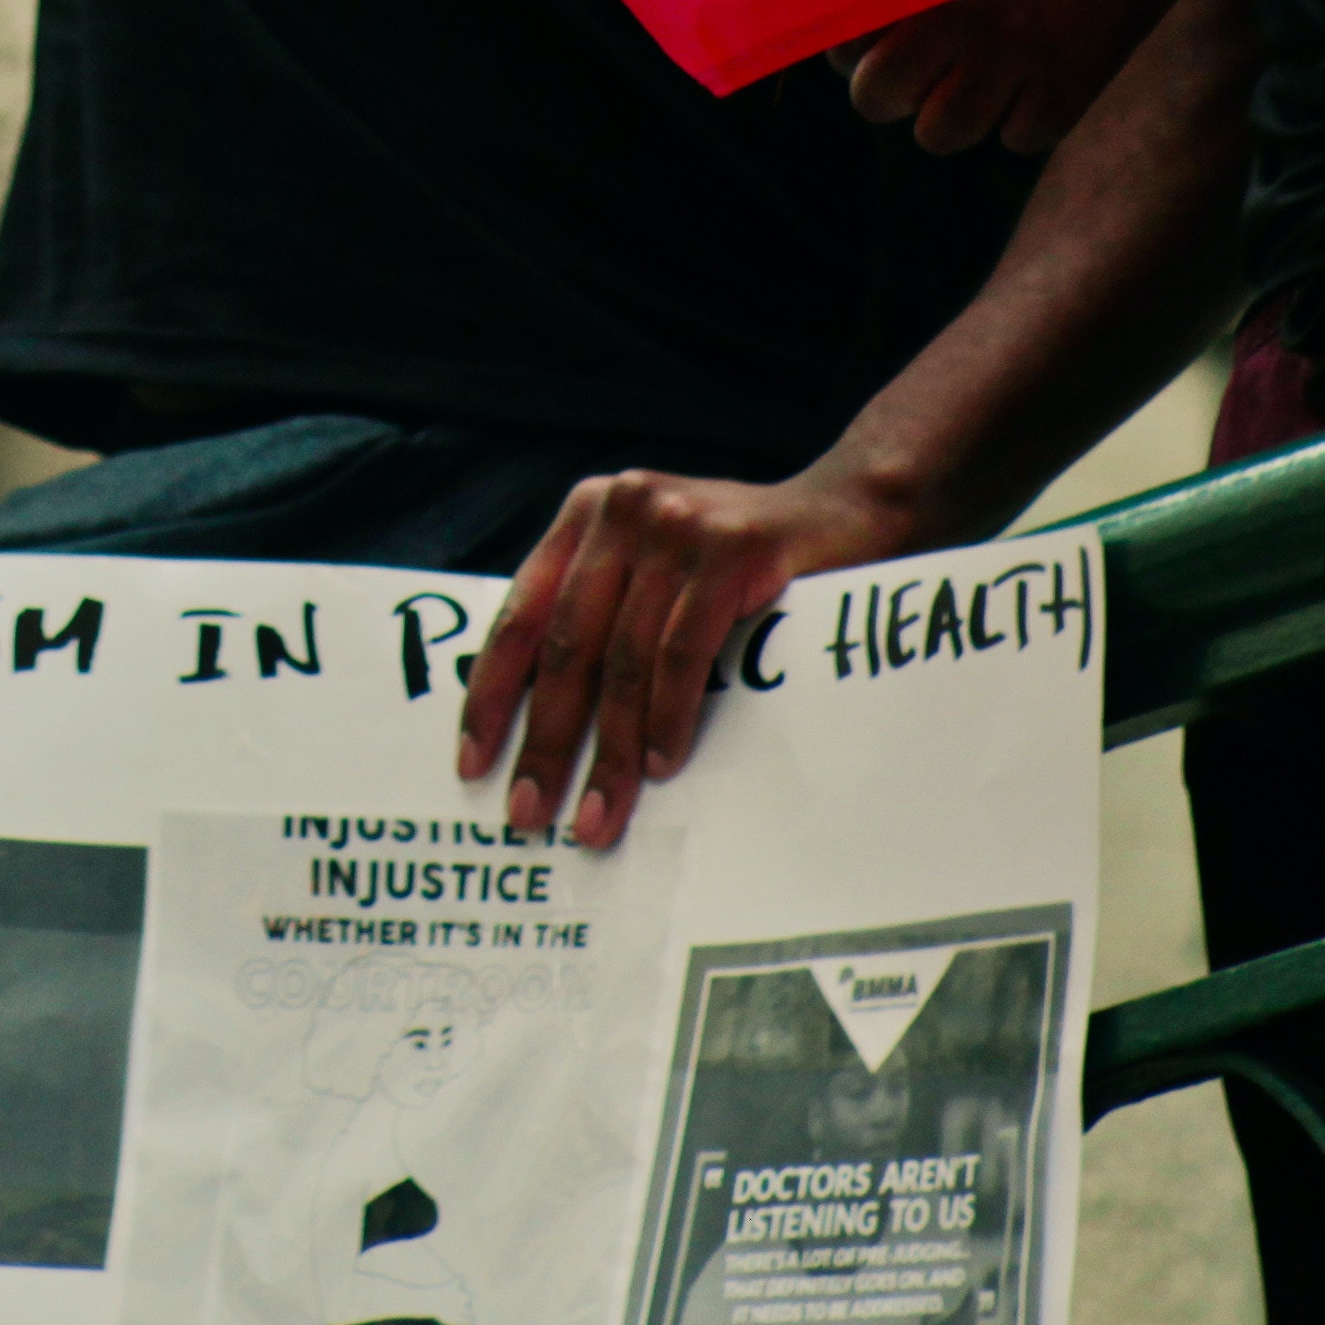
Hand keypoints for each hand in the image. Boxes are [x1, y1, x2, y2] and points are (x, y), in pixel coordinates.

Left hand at [451, 465, 917, 849]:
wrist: (851, 512)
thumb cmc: (741, 562)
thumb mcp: (655, 569)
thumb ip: (602, 614)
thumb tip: (540, 722)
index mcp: (585, 517)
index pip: (519, 616)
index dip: (492, 695)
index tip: (473, 764)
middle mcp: (619, 511)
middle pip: (566, 647)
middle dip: (547, 740)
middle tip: (531, 812)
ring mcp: (674, 525)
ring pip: (623, 659)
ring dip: (609, 749)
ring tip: (600, 813)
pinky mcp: (729, 550)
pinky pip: (681, 652)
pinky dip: (667, 716)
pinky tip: (660, 764)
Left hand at [834, 0, 1239, 155]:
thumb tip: (857, 14)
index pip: (842, 46)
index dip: (854, 50)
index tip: (881, 37)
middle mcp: (955, 19)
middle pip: (874, 98)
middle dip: (889, 92)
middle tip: (921, 69)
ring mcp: (1012, 59)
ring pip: (938, 134)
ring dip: (952, 115)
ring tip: (981, 76)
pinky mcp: (1069, 89)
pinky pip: (1019, 139)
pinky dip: (1027, 119)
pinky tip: (1042, 75)